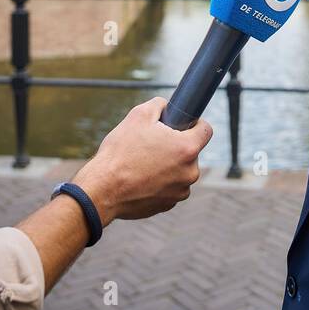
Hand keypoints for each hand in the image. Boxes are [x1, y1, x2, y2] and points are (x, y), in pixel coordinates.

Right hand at [72, 97, 212, 224]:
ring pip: (180, 171)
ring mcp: (180, 191)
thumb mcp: (138, 116)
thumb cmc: (120, 152)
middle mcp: (190, 172)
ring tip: (143, 163)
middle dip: (175, 146)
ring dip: (168, 165)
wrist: (102, 190)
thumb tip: (166, 106)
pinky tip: (140, 178)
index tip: (183, 124)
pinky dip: (159, 182)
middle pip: (191, 152)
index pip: (206, 130)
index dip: (195, 123)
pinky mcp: (168, 205)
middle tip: (152, 144)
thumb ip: (159, 105)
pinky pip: (170, 187)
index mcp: (187, 149)